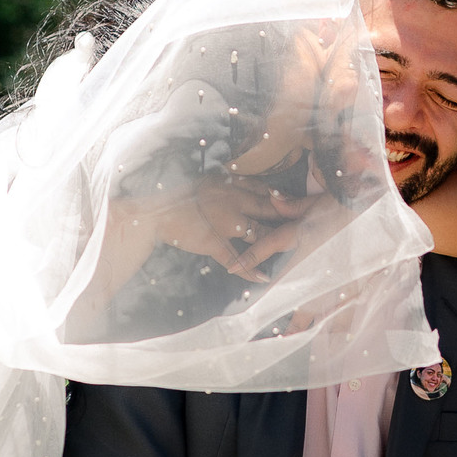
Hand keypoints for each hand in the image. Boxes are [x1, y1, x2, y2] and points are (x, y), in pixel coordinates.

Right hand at [155, 175, 311, 280]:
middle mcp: (231, 200)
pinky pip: (236, 258)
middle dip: (288, 216)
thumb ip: (218, 181)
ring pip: (258, 233)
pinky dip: (251, 269)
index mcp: (226, 183)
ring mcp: (224, 223)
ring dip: (276, 242)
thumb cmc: (169, 190)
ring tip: (294, 249)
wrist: (149, 205)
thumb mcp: (198, 178)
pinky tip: (264, 278)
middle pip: (268, 208)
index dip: (280, 196)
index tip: (295, 202)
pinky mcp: (213, 242)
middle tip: (307, 223)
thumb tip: (231, 180)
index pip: (262, 188)